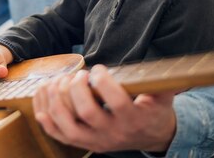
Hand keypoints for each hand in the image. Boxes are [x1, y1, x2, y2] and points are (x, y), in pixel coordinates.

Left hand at [33, 64, 176, 153]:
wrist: (151, 137)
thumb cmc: (154, 110)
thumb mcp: (163, 96)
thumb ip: (163, 84)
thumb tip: (170, 71)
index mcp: (133, 119)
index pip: (117, 101)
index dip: (104, 82)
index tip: (99, 68)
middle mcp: (113, 133)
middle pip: (88, 113)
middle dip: (77, 89)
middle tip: (78, 74)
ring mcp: (96, 141)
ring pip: (69, 127)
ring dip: (57, 101)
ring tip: (56, 82)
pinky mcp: (85, 144)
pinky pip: (59, 136)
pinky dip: (47, 120)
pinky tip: (43, 102)